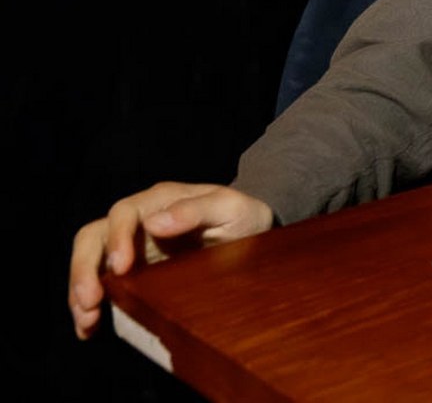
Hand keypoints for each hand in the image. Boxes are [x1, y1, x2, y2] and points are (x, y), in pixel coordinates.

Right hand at [68, 182, 272, 339]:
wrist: (252, 234)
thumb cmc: (242, 215)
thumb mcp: (231, 207)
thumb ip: (197, 210)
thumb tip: (154, 223)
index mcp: (159, 201)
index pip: (123, 213)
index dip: (117, 238)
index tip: (121, 266)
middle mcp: (138, 222)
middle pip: (94, 237)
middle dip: (84, 268)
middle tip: (89, 300)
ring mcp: (132, 248)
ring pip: (91, 262)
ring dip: (81, 291)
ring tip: (87, 321)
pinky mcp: (133, 274)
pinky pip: (102, 286)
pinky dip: (90, 306)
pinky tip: (89, 328)